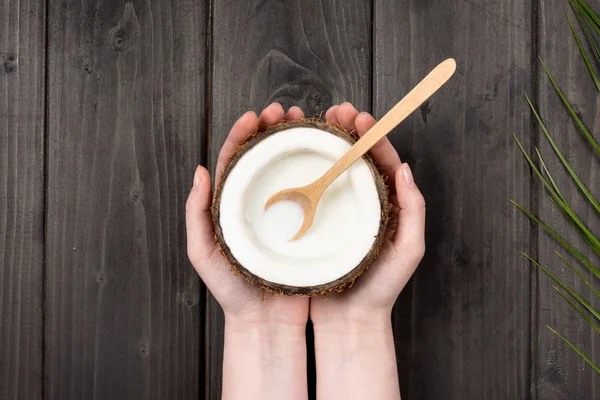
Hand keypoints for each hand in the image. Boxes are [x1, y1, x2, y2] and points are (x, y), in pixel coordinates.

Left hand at [185, 102, 308, 327]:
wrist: (267, 321)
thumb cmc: (232, 290)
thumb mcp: (204, 252)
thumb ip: (197, 214)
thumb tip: (200, 171)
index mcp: (232, 204)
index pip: (236, 159)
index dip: (243, 134)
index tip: (255, 115)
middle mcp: (258, 202)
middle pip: (265, 156)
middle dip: (274, 129)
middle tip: (286, 111)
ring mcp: (283, 212)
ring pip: (290, 168)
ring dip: (297, 142)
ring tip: (307, 122)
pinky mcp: (306, 224)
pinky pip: (312, 191)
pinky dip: (317, 169)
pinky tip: (327, 155)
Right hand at [310, 102, 425, 327]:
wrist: (349, 320)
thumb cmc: (381, 289)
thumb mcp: (409, 250)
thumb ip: (414, 210)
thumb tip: (406, 169)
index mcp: (386, 204)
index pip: (381, 161)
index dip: (371, 136)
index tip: (358, 117)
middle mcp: (362, 202)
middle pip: (354, 157)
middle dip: (345, 129)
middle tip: (334, 110)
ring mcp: (337, 211)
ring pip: (330, 168)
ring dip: (322, 142)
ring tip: (311, 123)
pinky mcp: (315, 222)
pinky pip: (309, 189)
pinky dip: (303, 169)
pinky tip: (292, 156)